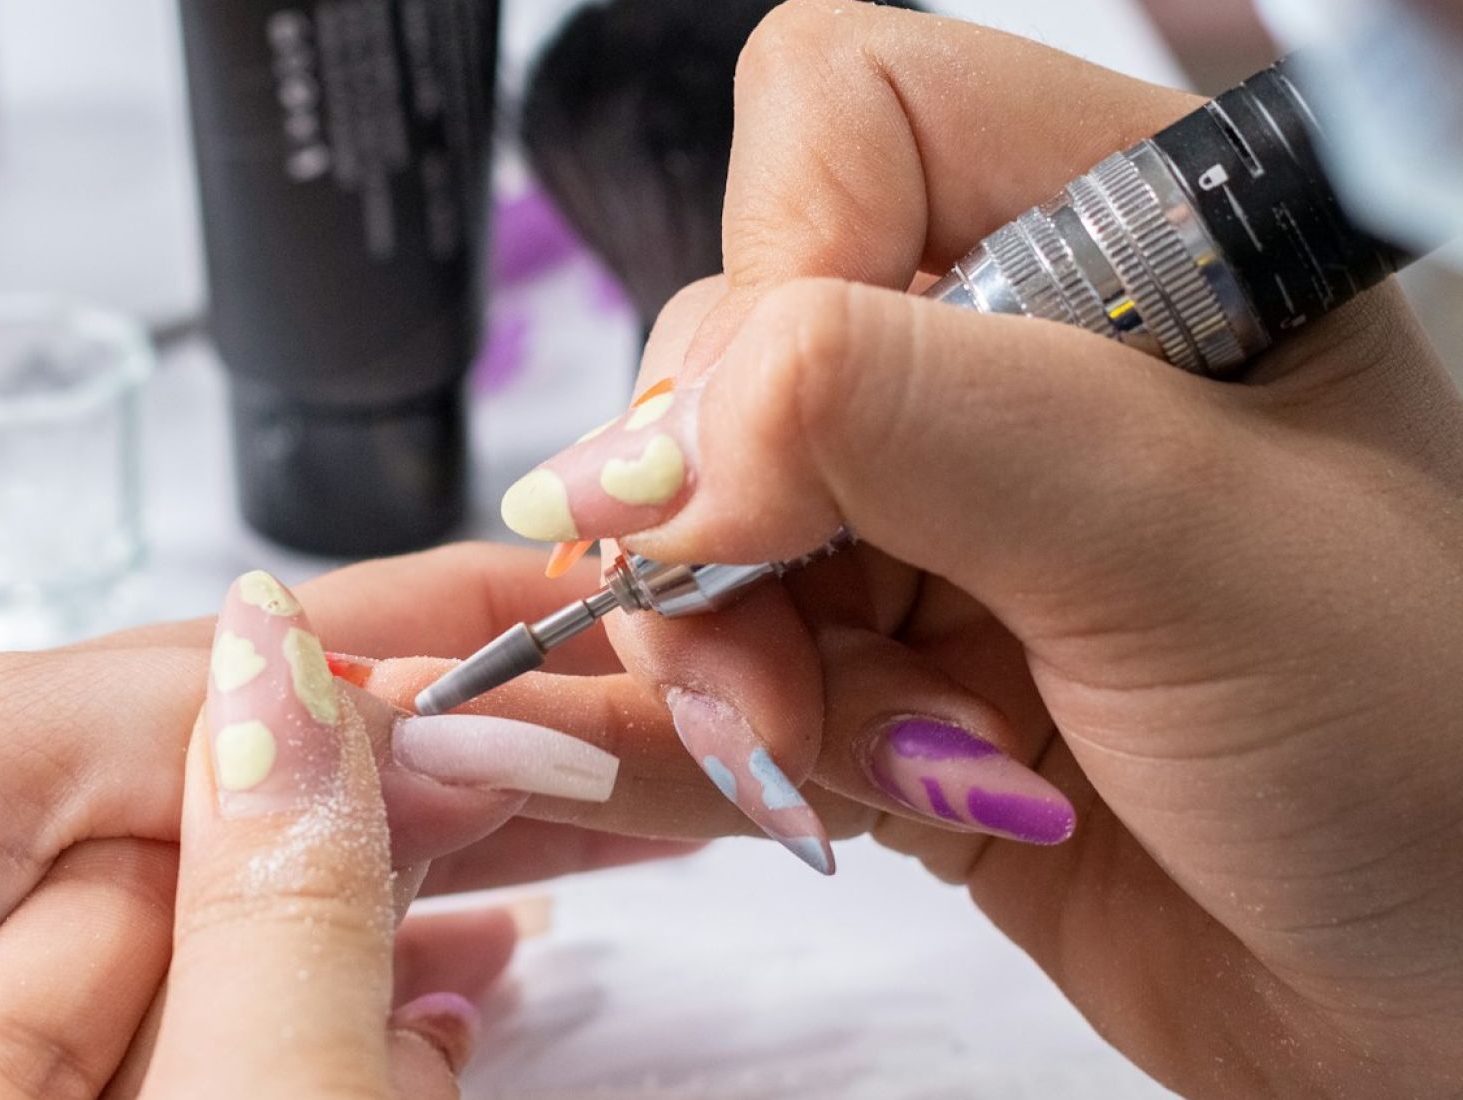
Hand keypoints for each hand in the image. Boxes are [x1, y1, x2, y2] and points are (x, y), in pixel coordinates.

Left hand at [0, 553, 692, 1096]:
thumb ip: (200, 726)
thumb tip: (407, 706)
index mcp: (145, 708)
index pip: (385, 639)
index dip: (529, 626)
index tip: (669, 615)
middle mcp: (170, 815)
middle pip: (412, 766)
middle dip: (560, 750)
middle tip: (709, 750)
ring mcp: (156, 939)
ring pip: (381, 890)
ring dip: (507, 875)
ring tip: (634, 856)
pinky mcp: (129, 1055)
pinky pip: (307, 1012)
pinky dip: (408, 988)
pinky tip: (487, 984)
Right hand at [470, 3, 1462, 1092]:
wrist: (1457, 1006)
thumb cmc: (1426, 753)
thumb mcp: (1172, 531)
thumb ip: (889, 419)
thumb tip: (639, 449)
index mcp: (1136, 236)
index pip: (845, 118)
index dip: (777, 267)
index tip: (776, 458)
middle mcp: (1022, 363)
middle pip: (731, 343)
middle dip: (727, 523)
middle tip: (780, 669)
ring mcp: (946, 525)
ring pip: (695, 524)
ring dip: (725, 659)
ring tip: (826, 762)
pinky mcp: (891, 675)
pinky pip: (712, 667)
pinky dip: (709, 737)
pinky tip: (785, 789)